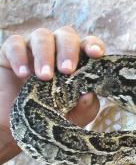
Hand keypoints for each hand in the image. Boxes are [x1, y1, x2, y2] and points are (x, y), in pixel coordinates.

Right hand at [0, 26, 104, 164]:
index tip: (96, 54)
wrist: (23, 130)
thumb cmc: (53, 118)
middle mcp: (57, 51)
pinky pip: (14, 44)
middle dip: (68, 50)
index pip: (87, 45)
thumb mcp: (75, 117)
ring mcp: (33, 50)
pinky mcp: (10, 54)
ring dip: (45, 54)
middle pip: (66, 35)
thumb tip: (88, 94)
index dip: (93, 44)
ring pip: (41, 36)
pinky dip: (19, 56)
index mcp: (77, 61)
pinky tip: (23, 74)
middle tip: (67, 70)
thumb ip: (86, 107)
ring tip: (45, 77)